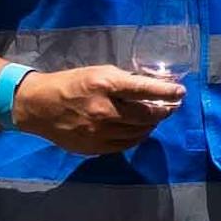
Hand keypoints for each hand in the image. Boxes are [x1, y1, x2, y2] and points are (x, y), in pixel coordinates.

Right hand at [0, 61, 183, 152]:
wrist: (39, 107)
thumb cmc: (71, 84)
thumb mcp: (98, 72)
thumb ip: (125, 80)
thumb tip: (154, 84)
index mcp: (105, 85)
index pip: (145, 90)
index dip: (167, 92)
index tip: (180, 92)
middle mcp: (105, 110)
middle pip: (146, 115)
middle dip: (163, 111)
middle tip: (170, 107)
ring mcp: (100, 132)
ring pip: (138, 132)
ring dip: (151, 125)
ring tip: (154, 117)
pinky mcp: (95, 147)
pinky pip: (126, 145)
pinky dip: (137, 137)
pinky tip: (139, 130)